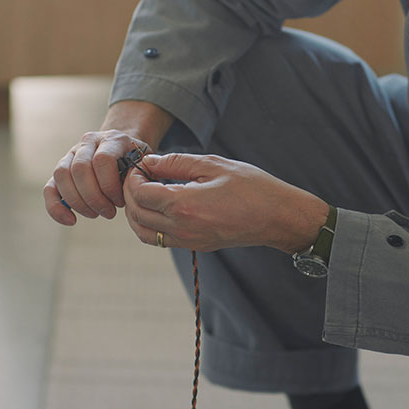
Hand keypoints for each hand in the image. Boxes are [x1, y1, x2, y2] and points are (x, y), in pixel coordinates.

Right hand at [43, 129, 151, 225]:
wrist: (124, 148)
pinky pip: (50, 188)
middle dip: (94, 197)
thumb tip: (138, 192)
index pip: (102, 160)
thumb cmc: (137, 162)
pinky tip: (71, 221)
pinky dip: (56, 207)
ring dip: (78, 202)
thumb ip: (142, 175)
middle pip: (80, 169)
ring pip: (62, 175)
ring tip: (95, 214)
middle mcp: (88, 142)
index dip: (110, 185)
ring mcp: (72, 154)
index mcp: (112, 139)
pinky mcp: (61, 169)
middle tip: (109, 213)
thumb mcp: (146, 164)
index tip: (121, 201)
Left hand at [123, 151, 328, 253]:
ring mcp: (188, 241)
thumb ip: (176, 163)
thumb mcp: (213, 165)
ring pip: (144, 233)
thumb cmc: (251, 187)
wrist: (278, 217)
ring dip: (137, 212)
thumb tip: (149, 162)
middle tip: (138, 175)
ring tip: (145, 190)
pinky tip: (160, 205)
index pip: (140, 194)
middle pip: (137, 215)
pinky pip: (160, 240)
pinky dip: (150, 224)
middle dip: (130, 193)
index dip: (133, 177)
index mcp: (184, 205)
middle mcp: (182, 228)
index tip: (141, 164)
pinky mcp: (195, 246)